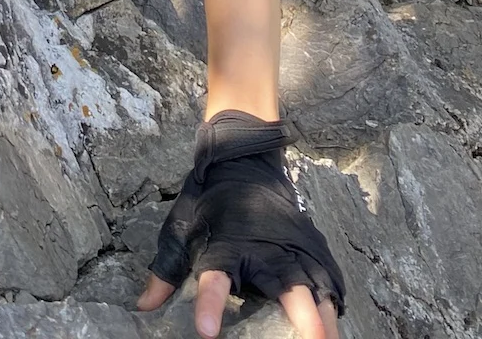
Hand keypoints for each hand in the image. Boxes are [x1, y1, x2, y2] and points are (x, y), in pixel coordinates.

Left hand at [135, 111, 344, 338]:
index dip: (210, 306)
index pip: (214, 280)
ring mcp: (291, 247)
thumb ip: (166, 270)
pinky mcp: (309, 246)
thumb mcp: (182, 228)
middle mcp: (263, 250)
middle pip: (285, 286)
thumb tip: (143, 307)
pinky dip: (334, 302)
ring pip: (315, 286)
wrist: (244, 159)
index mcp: (226, 246)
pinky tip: (337, 324)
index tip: (207, 332)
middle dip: (301, 315)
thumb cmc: (211, 200)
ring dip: (324, 315)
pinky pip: (327, 278)